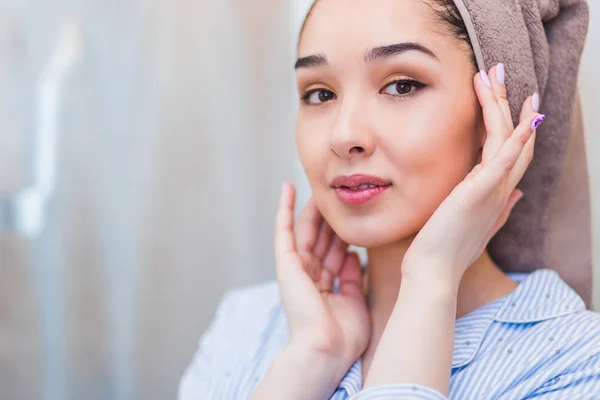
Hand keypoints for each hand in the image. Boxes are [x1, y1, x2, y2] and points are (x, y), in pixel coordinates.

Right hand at [274, 182, 369, 368]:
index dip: (344, 231)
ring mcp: (296, 268)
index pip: (335, 251)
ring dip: (314, 208)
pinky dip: (284, 208)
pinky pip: (284, 230)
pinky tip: (287, 187)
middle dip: (331, 216)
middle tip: (340, 192)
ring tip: (321, 184)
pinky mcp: (286, 263)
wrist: (327, 349)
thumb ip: (353, 277)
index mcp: (324, 286)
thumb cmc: (344, 335)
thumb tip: (354, 256)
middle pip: (322, 237)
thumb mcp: (355, 301)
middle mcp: (309, 275)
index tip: (354, 214)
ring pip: (307, 229)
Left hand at [402, 64, 543, 286]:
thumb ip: (499, 208)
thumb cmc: (446, 251)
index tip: (512, 99)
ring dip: (503, 105)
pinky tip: (526, 115)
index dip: (517, 123)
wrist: (433, 272)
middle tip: (499, 72)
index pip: (513, 151)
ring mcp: (494, 191)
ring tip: (494, 75)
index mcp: (496, 194)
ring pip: (507, 139)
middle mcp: (501, 190)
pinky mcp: (480, 192)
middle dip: (509, 103)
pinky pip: (505, 158)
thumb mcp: (476, 225)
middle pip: (514, 138)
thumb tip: (519, 193)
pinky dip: (518, 137)